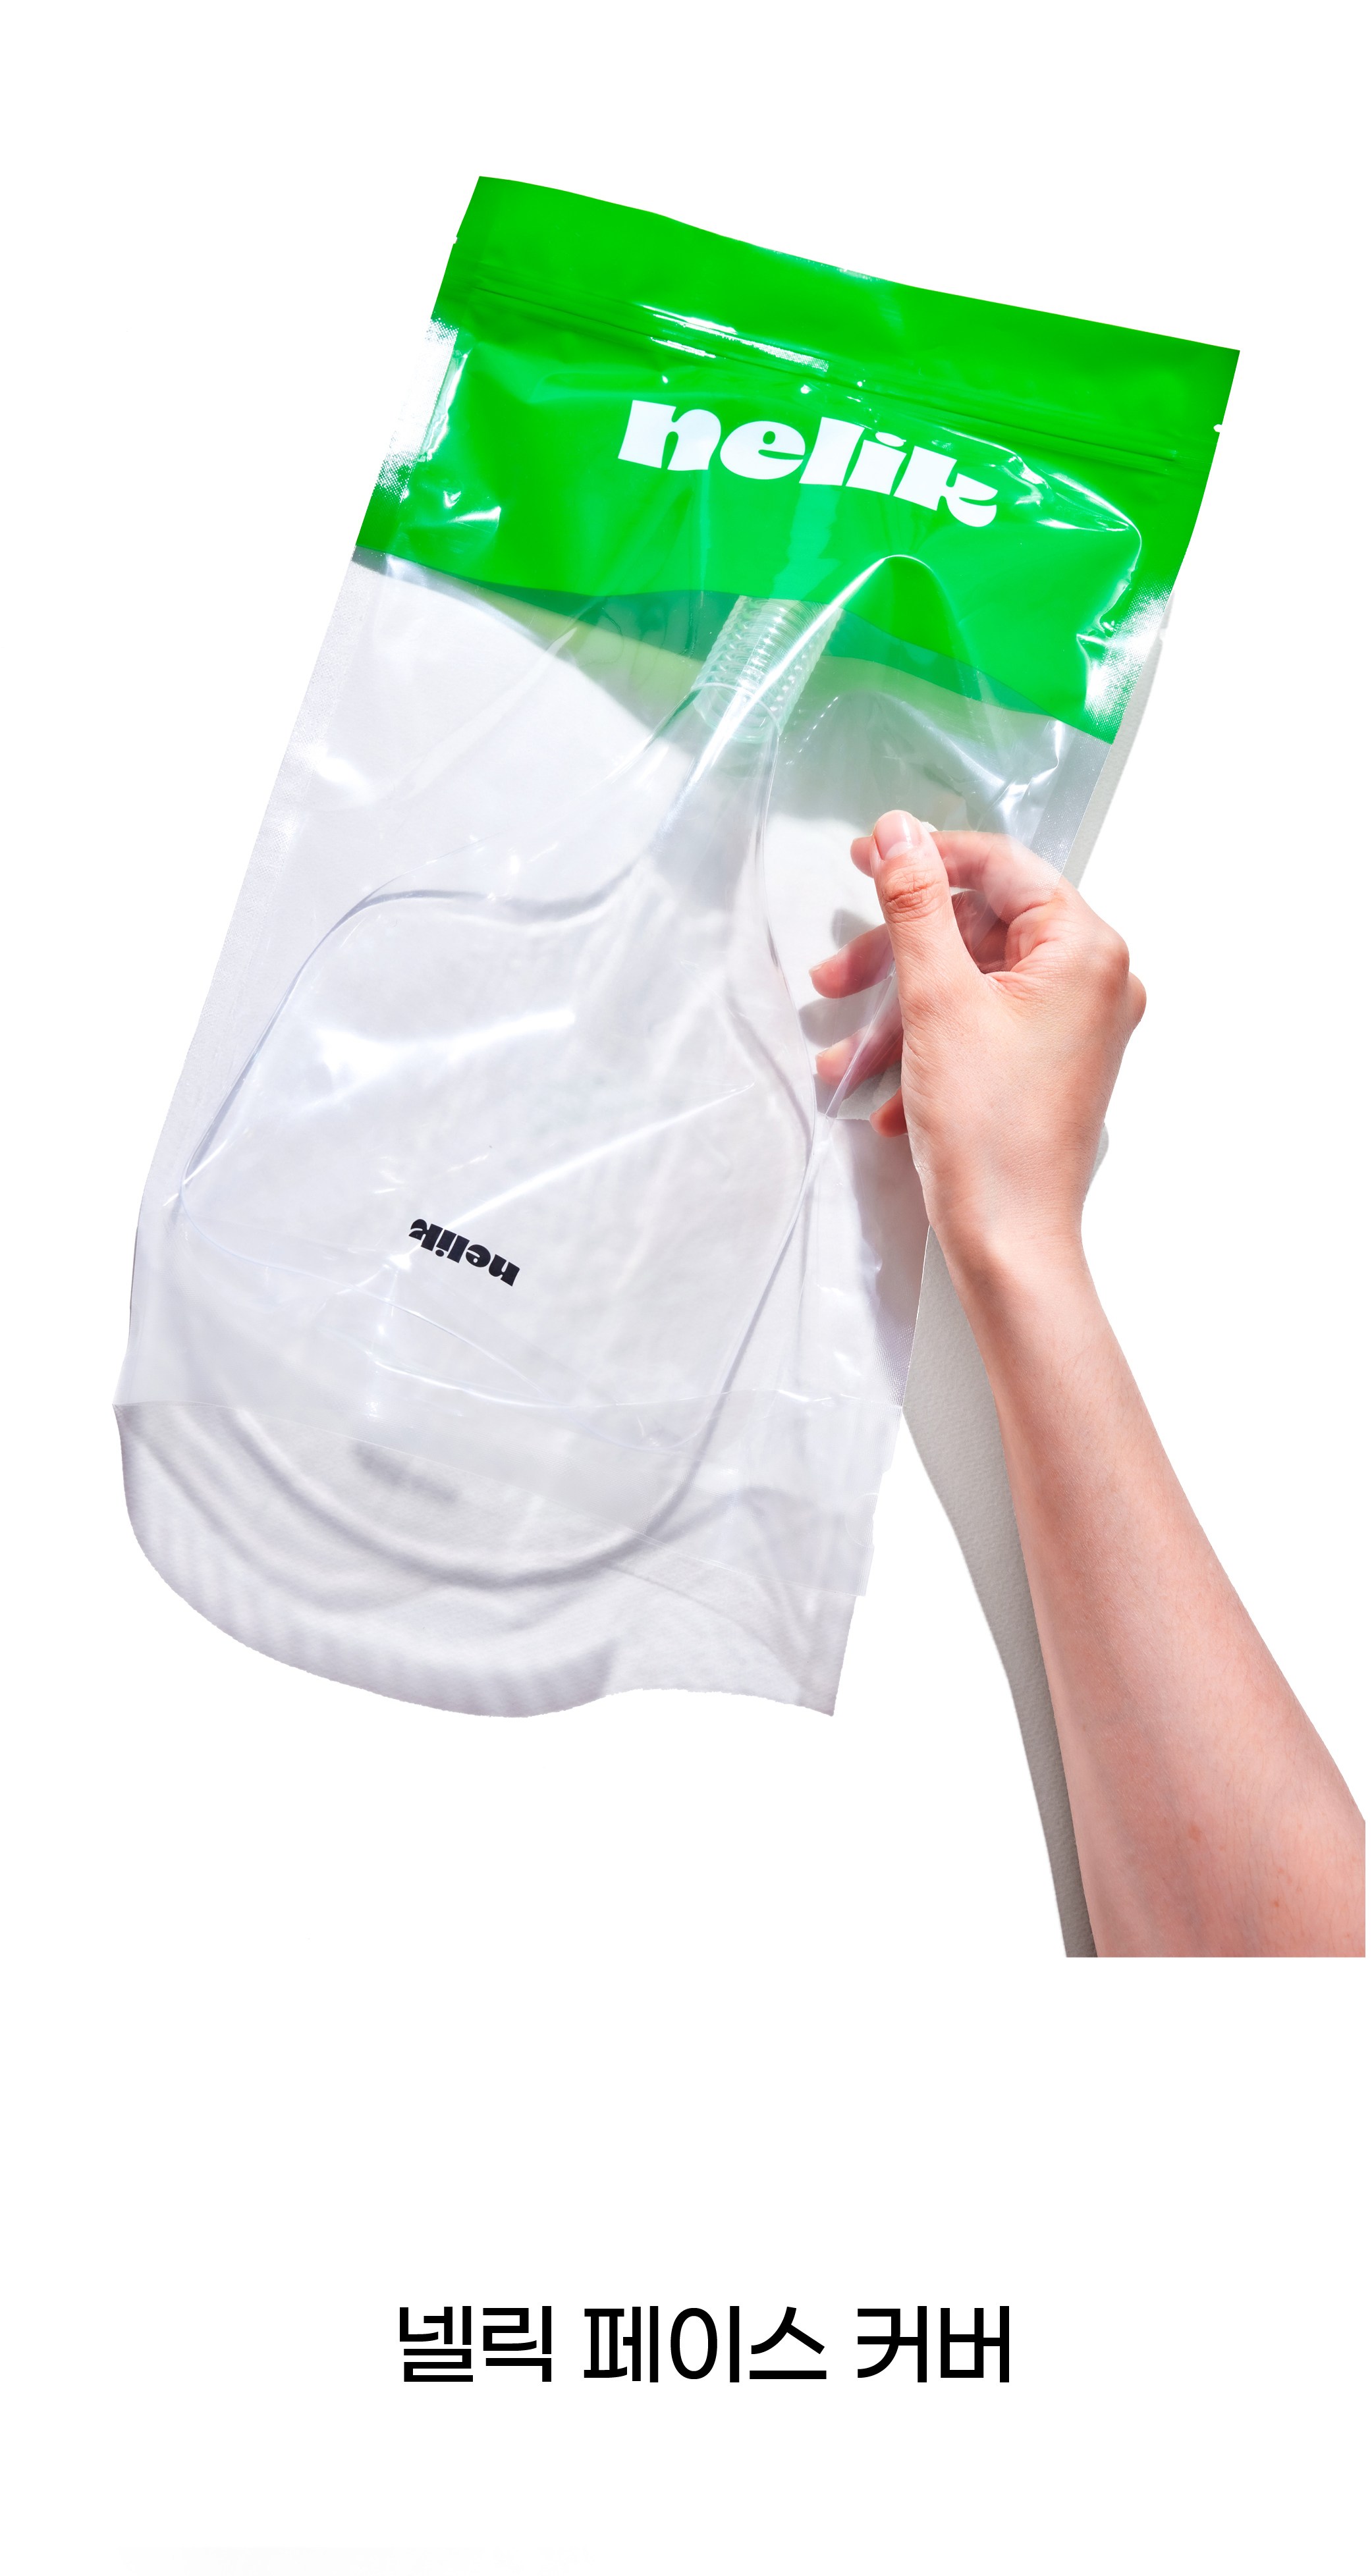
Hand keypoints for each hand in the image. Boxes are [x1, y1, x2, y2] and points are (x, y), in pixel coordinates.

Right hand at [811, 812, 1145, 1288]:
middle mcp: (1095, 981)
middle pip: (978, 931)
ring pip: (969, 987)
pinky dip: (925, 1051)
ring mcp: (1075, 1028)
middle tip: (831, 980)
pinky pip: (981, 1031)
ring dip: (896, 1017)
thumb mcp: (935, 1000)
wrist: (1010, 1244)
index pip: (1001, 868)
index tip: (860, 859)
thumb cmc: (988, 1131)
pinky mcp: (1050, 1067)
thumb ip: (914, 905)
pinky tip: (876, 1096)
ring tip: (840, 1059)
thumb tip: (899, 830)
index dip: (924, 859)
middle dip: (895, 959)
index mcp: (1086, 949)